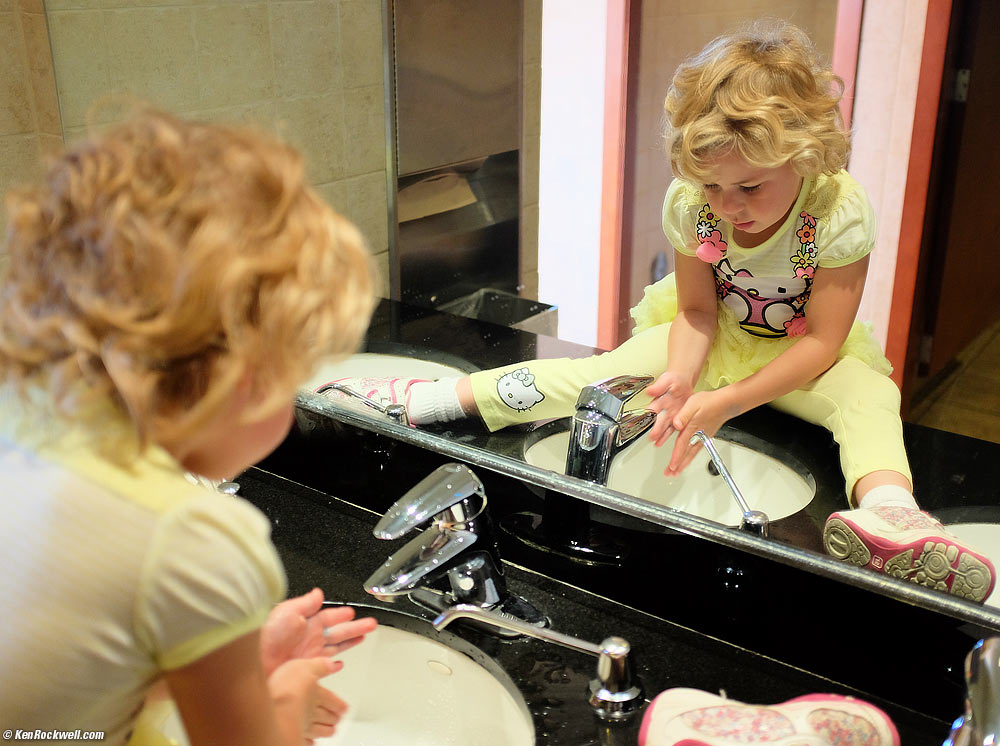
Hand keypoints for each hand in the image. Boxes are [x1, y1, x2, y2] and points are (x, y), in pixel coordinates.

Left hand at [261, 588, 376, 676]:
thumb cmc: (265, 635)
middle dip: (355, 627)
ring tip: (362, 638)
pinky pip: (325, 666)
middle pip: (339, 631)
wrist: (252, 663)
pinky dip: (333, 665)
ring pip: (336, 647)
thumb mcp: (287, 612)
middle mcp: (309, 637)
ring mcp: (308, 654)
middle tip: (371, 624)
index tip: (353, 612)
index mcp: (306, 622)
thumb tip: (318, 592)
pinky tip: (339, 664)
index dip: (342, 614)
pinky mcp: (306, 669)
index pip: (330, 616)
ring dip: (350, 643)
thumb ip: (305, 603)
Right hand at [268, 657, 346, 744]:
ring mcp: (302, 724)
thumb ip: (320, 666)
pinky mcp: (292, 733)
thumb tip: (334, 664)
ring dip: (326, 731)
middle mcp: (312, 711)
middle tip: (338, 719)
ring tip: (331, 731)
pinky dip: (310, 741)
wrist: (272, 707)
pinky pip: (304, 740)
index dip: (339, 704)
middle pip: (327, 717)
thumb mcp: (304, 667)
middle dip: (334, 718)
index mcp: (317, 694)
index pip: (332, 700)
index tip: (345, 708)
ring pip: (318, 730)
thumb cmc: (287, 687)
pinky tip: (312, 742)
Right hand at [645, 372, 693, 446]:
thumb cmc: (673, 380)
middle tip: (652, 436)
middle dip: (655, 429)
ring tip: (656, 443)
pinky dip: (670, 435)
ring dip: (661, 435)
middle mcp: (662, 409)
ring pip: (665, 426)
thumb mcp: (667, 380)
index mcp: (658, 400)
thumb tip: (649, 390)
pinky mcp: (678, 418)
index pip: (651, 409)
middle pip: (657, 420)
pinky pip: (674, 428)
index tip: (644, 422)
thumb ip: (658, 386)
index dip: (648, 416)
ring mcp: (670, 415)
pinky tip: (666, 441)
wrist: (683, 382)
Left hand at [664, 388, 737, 475]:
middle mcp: (698, 435)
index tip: (672, 467)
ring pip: (692, 453)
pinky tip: (688, 459)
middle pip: (686, 453)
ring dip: (684, 463)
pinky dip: (691, 457)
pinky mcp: (706, 436)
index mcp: (692, 428)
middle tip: (671, 474)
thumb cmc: (710, 402)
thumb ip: (684, 415)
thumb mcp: (693, 403)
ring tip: (678, 472)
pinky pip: (696, 450)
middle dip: (679, 465)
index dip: (676, 457)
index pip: (682, 445)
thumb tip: (676, 424)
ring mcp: (703, 437)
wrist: (726, 403)